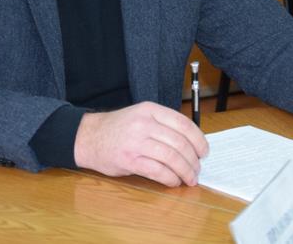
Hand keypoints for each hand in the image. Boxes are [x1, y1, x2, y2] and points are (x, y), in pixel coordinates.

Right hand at [73, 102, 208, 186]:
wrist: (88, 137)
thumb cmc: (118, 128)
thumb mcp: (141, 116)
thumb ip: (163, 125)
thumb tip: (191, 143)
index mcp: (150, 110)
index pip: (183, 124)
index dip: (198, 140)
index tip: (204, 151)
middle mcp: (144, 124)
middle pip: (180, 143)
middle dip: (193, 160)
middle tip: (197, 169)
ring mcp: (136, 142)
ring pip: (171, 157)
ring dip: (185, 171)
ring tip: (189, 178)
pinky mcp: (129, 160)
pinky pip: (157, 171)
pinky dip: (170, 178)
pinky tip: (173, 181)